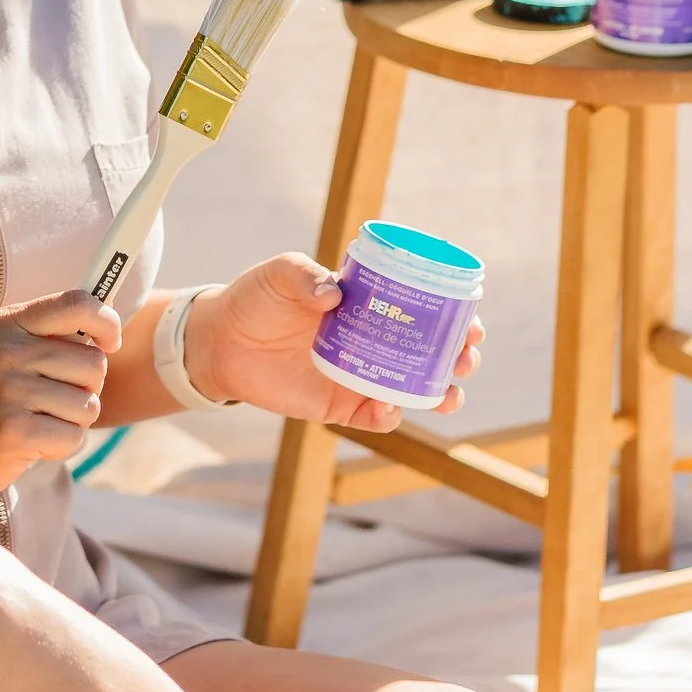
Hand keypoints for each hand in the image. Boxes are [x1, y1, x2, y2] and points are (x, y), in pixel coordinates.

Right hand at [0, 288, 119, 502]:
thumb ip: (43, 336)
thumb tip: (105, 329)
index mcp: (7, 324)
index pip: (77, 303)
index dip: (106, 322)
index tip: (108, 343)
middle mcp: (7, 351)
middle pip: (94, 363)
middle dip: (85, 388)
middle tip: (51, 401)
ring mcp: (9, 391)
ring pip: (88, 405)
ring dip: (71, 422)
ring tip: (36, 423)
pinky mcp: (14, 431)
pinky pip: (73, 438)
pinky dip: (60, 447)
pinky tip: (31, 444)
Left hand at [186, 254, 483, 435]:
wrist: (221, 341)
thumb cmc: (257, 298)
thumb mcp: (281, 275)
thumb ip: (306, 277)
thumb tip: (335, 293)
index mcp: (372, 304)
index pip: (425, 307)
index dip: (455, 313)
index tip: (470, 316)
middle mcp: (375, 341)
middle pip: (433, 351)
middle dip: (459, 355)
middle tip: (464, 354)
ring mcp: (361, 375)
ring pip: (416, 390)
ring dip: (440, 393)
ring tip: (448, 392)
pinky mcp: (341, 404)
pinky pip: (376, 416)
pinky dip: (389, 415)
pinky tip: (389, 406)